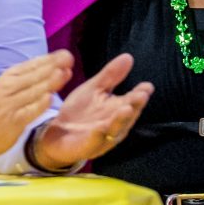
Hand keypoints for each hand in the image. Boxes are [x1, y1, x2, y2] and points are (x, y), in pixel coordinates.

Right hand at [0, 51, 70, 169]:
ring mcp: (10, 104)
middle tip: (68, 58)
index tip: (66, 54)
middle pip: (34, 75)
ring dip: (50, 81)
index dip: (50, 59)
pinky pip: (29, 110)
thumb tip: (54, 67)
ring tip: (64, 72)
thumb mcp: (9, 86)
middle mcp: (9, 87)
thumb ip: (29, 79)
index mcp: (9, 76)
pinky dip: (39, 104)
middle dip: (53, 66)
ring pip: (33, 90)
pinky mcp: (12, 121)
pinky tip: (49, 98)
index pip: (32, 65)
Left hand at [28, 53, 152, 170]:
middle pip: (127, 116)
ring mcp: (102, 138)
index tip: (147, 86)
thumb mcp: (94, 89)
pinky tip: (99, 128)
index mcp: (117, 110)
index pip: (132, 101)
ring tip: (126, 108)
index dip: (141, 94)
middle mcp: (114, 125)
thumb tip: (128, 57)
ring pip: (114, 130)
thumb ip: (110, 76)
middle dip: (135, 106)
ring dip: (120, 120)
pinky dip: (97, 136)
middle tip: (141, 95)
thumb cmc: (80, 111)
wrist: (56, 133)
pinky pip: (93, 142)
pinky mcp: (86, 147)